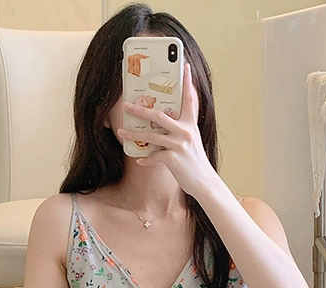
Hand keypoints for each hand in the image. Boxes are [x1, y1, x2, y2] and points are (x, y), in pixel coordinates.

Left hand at [118, 63, 217, 196]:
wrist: (204, 182)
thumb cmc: (195, 162)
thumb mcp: (192, 141)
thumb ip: (180, 129)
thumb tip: (164, 120)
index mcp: (190, 124)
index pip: (189, 99)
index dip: (187, 82)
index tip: (186, 66)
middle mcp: (185, 131)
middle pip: (159, 115)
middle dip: (140, 109)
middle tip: (126, 105)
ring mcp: (179, 144)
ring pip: (151, 136)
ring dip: (134, 134)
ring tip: (121, 132)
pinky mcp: (174, 159)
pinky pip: (154, 156)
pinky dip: (145, 158)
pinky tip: (139, 160)